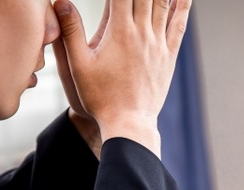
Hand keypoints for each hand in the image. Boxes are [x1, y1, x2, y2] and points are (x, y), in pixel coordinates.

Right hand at [53, 0, 191, 157]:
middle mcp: (141, 33)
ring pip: (164, 2)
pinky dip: (183, 6)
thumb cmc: (99, 98)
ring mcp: (158, 44)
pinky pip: (178, 25)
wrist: (129, 124)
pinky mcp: (168, 57)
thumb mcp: (78, 66)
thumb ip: (70, 32)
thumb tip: (61, 0)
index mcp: (118, 32)